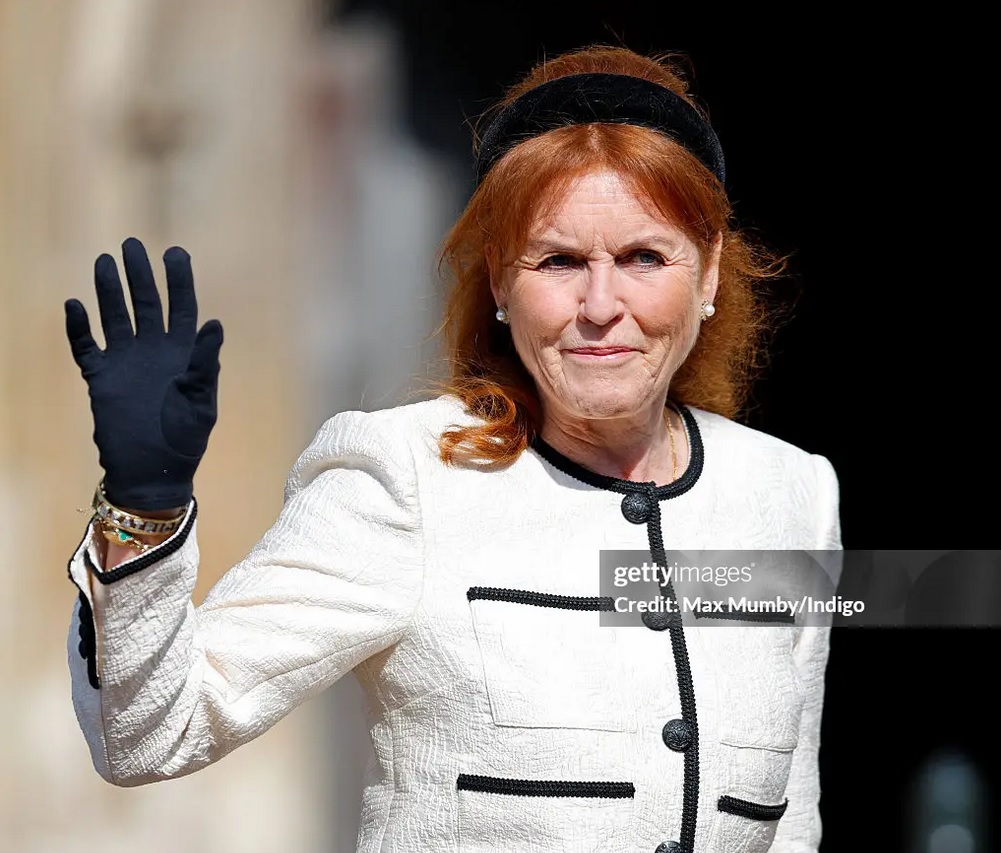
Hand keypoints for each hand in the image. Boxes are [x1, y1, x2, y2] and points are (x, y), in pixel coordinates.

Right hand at [65, 238, 223, 509]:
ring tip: (104, 261)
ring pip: (115, 317)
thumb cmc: (185, 440)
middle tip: (131, 244)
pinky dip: (79, 328)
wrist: (152, 473)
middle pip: (146, 304)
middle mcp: (154, 351)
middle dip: (140, 275)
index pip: (182, 308)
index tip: (175, 253)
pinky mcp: (101, 378)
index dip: (179, 280)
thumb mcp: (201, 403)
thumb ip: (205, 363)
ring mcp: (126, 363)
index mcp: (183, 354)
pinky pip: (86, 347)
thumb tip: (215, 324)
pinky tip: (74, 306)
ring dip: (109, 291)